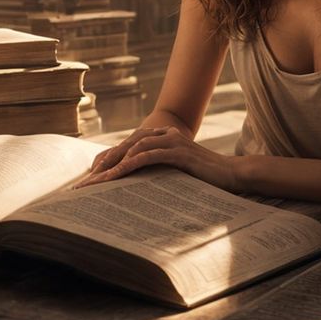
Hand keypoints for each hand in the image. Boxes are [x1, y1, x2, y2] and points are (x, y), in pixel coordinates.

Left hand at [76, 125, 238, 191]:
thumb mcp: (177, 172)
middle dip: (105, 161)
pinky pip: (150, 155)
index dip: (109, 158)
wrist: (233, 175)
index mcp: (164, 137)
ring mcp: (173, 141)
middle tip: (88, 179)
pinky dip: (133, 163)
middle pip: (127, 144)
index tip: (92, 175)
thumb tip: (137, 184)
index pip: (129, 145)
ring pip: (135, 147)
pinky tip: (120, 173)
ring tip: (98, 178)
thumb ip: (160, 170)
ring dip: (115, 162)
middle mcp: (166, 135)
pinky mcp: (179, 152)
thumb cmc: (205, 177)